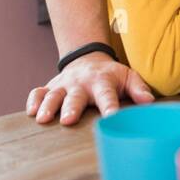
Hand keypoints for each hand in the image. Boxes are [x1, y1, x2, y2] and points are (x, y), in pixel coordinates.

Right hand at [25, 51, 154, 124]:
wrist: (88, 59)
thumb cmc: (110, 75)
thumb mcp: (128, 76)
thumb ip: (138, 88)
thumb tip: (149, 102)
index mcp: (103, 81)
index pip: (107, 95)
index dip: (110, 107)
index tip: (112, 118)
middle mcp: (82, 83)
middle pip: (76, 96)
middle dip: (72, 107)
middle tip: (68, 120)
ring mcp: (64, 85)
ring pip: (54, 95)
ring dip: (48, 106)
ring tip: (43, 119)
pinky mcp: (50, 86)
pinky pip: (38, 92)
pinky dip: (33, 100)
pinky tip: (31, 111)